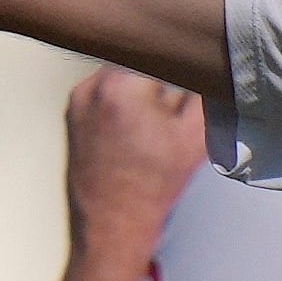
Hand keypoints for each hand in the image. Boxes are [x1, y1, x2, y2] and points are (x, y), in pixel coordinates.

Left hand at [63, 70, 204, 272]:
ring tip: (153, 127)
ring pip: (124, 76)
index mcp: (123, 84)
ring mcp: (78, 99)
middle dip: (162, 78)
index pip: (164, 53)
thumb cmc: (154, 187)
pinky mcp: (72, 114)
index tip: (194, 81)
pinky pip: (106, 93)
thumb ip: (205, 93)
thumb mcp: (194, 137)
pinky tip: (134, 135)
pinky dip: (123, 104)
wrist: (111, 227)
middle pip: (142, 61)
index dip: (184, 66)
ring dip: (143, 90)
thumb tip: (210, 66)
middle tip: (174, 110)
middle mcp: (93, 85)